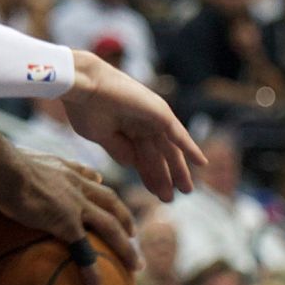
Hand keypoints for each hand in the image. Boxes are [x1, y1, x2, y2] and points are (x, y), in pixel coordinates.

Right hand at [0, 152, 137, 284]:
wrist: (6, 169)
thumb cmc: (5, 163)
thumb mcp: (26, 158)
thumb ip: (38, 163)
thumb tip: (38, 169)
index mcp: (66, 171)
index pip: (91, 180)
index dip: (101, 190)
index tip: (109, 199)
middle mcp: (78, 186)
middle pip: (111, 203)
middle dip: (125, 219)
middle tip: (133, 234)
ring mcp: (76, 206)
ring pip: (110, 227)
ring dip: (126, 247)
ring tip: (136, 264)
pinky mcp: (67, 224)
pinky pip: (85, 252)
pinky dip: (93, 272)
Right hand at [62, 50, 206, 200]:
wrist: (83, 85)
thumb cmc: (84, 107)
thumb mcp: (100, 135)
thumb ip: (117, 149)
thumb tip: (131, 165)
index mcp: (124, 127)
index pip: (140, 156)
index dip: (147, 175)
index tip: (153, 193)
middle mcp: (140, 122)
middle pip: (157, 154)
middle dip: (164, 176)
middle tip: (169, 198)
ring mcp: (151, 117)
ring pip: (169, 148)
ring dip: (179, 169)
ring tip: (186, 190)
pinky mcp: (160, 112)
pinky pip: (178, 134)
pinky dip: (190, 147)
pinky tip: (201, 163)